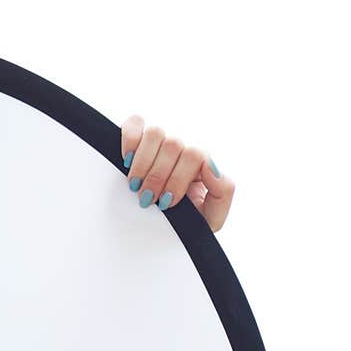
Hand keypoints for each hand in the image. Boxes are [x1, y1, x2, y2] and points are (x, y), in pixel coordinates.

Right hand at [120, 115, 234, 231]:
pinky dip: (129, 140)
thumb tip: (211, 166)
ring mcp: (163, 140)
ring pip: (155, 133)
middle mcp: (184, 147)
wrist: (168, 226)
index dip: (177, 179)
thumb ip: (223, 191)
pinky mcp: (141, 135)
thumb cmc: (190, 218)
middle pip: (173, 145)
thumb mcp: (213, 214)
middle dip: (157, 177)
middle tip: (148, 199)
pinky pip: (136, 124)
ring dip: (142, 163)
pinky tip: (128, 162)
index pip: (195, 155)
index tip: (166, 203)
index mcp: (203, 162)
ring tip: (136, 185)